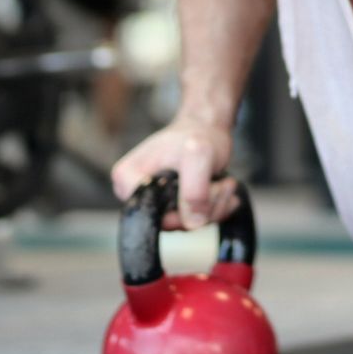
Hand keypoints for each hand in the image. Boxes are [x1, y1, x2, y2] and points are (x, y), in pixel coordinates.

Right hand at [111, 119, 237, 229]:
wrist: (207, 128)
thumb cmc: (196, 136)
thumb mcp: (198, 156)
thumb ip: (194, 190)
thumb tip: (192, 224)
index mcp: (127, 180)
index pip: (150, 213)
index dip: (182, 207)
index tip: (205, 183)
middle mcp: (135, 195)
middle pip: (171, 223)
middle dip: (205, 206)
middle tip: (222, 184)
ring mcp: (154, 204)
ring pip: (188, 225)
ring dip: (215, 206)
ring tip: (225, 183)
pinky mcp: (171, 209)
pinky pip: (196, 223)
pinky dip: (217, 208)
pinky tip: (225, 191)